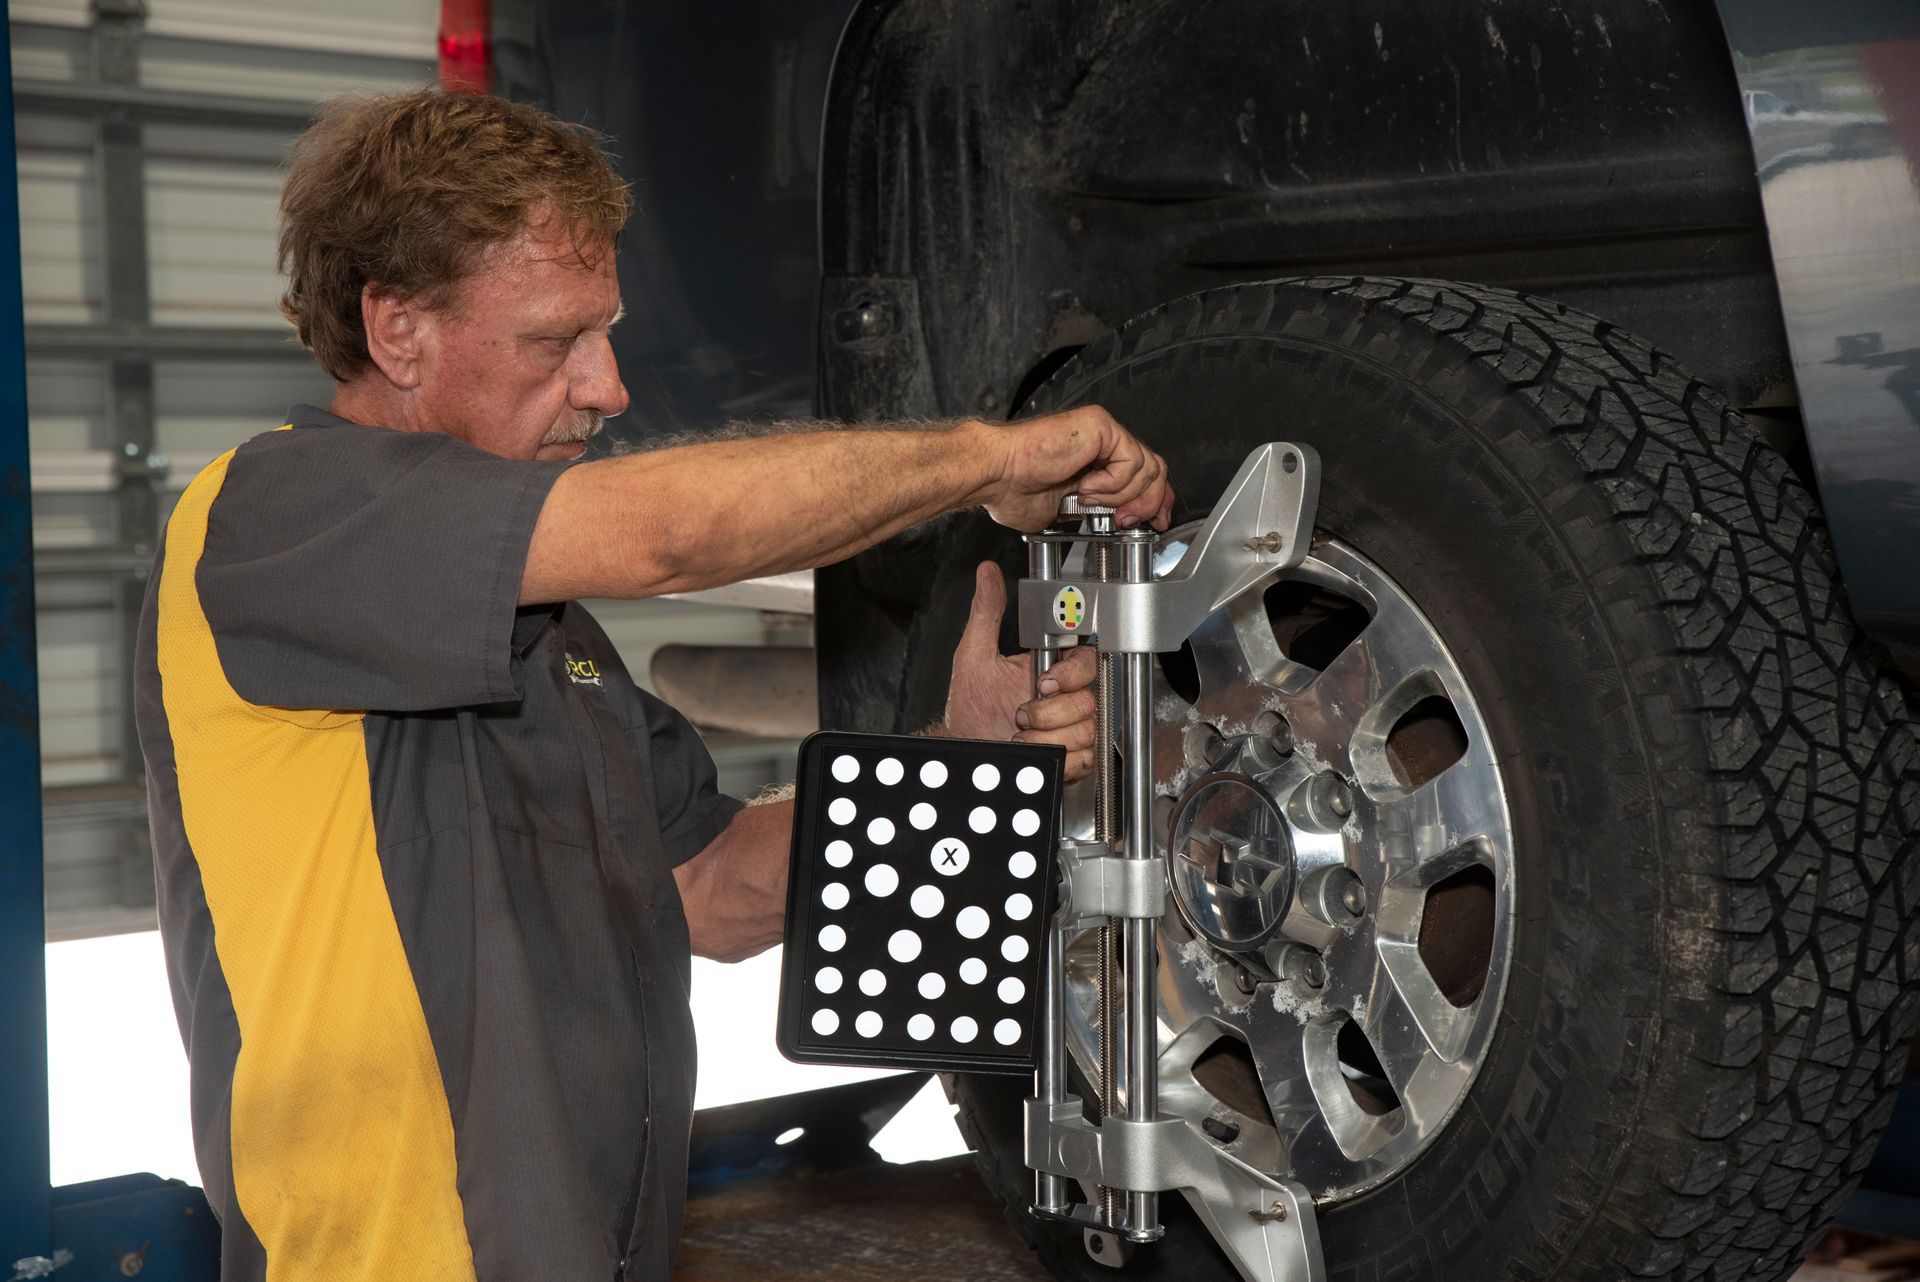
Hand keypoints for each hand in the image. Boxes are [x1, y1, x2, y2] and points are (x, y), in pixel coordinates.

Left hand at [937, 562, 1098, 780]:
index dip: (1068, 673)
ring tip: (1021, 736)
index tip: (1041, 683)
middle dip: (1050, 712)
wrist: (967, 751)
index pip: (1084, 660)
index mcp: (1049, 668)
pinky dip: (1058, 757)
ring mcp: (1071, 727)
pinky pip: (1084, 757)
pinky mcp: (1072, 756)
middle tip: (1020, 715)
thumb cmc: (970, 708)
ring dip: (1048, 737)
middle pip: (1088, 699)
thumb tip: (987, 574)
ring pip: (1086, 729)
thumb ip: (986, 613)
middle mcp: (1064, 697)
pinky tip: (1034, 752)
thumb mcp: (974, 656)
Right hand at [976, 405, 1173, 533]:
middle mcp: (1102, 441)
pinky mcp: (1100, 426)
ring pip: (1146, 467)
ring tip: (1088, 500)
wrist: (996, 475)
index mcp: (1095, 458)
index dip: (1155, 500)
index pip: (1145, 473)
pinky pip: (1130, 461)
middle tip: (1126, 521)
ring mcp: (1103, 431)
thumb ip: (1101, 509)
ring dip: (1121, 496)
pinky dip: (1111, 484)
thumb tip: (1123, 519)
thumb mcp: (1070, 511)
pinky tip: (1085, 487)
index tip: (1154, 522)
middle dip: (1149, 502)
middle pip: (1154, 468)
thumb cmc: (1014, 488)